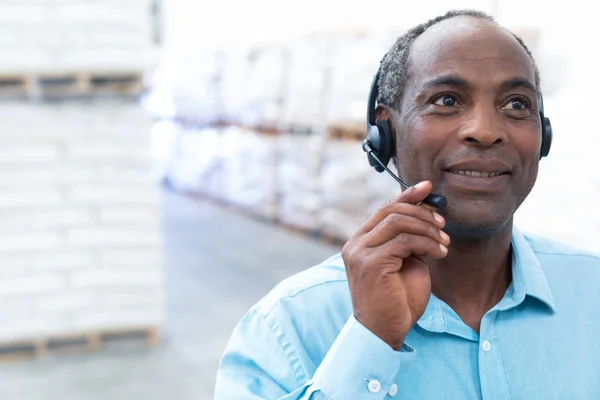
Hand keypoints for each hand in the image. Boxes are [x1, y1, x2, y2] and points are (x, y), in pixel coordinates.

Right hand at [341, 181, 449, 349]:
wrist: (384, 332)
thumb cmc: (397, 301)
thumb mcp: (406, 262)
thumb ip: (408, 240)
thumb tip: (426, 216)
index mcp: (361, 242)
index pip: (384, 209)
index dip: (407, 196)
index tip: (428, 187)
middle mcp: (355, 244)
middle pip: (390, 211)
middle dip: (422, 213)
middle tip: (443, 224)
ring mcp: (360, 252)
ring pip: (397, 222)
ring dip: (426, 228)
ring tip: (444, 242)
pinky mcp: (370, 263)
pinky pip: (403, 241)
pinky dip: (426, 243)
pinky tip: (439, 252)